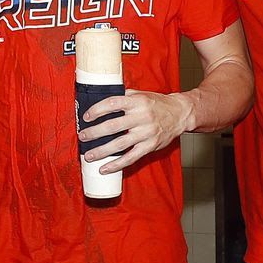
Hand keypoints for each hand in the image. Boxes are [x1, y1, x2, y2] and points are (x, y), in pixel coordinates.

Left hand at [79, 90, 195, 173]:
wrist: (180, 114)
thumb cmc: (157, 104)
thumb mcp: (141, 94)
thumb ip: (124, 97)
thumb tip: (101, 100)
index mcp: (137, 101)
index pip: (112, 103)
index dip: (97, 110)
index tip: (86, 116)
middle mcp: (141, 117)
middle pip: (113, 126)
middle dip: (94, 132)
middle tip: (82, 136)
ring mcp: (146, 133)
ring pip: (119, 144)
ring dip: (101, 151)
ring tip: (88, 155)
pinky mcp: (150, 146)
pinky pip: (131, 158)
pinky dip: (116, 164)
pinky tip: (104, 168)